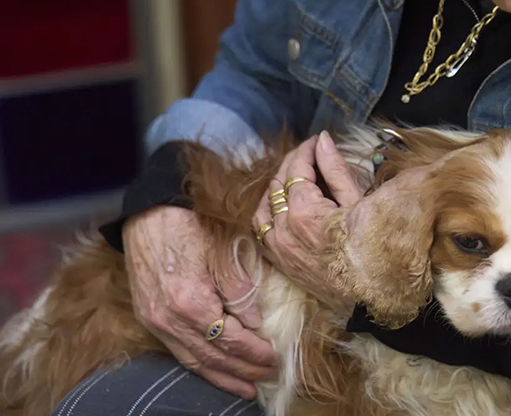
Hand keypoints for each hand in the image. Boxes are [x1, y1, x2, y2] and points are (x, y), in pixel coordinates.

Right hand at [123, 206, 277, 399]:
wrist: (148, 209)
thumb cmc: (190, 222)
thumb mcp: (223, 249)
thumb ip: (239, 289)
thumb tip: (255, 321)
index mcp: (190, 301)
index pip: (229, 339)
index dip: (253, 352)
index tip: (275, 357)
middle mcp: (169, 319)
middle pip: (211, 357)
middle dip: (242, 370)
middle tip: (268, 376)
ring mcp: (155, 322)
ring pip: (192, 361)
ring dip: (221, 376)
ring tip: (246, 387)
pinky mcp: (148, 318)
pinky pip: (177, 351)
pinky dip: (199, 365)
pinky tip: (215, 371)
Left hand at [251, 132, 362, 311]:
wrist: (375, 297)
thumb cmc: (376, 249)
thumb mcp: (360, 202)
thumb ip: (335, 169)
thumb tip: (322, 141)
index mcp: (305, 213)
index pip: (296, 169)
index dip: (306, 150)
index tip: (317, 140)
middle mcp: (284, 230)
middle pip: (276, 184)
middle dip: (292, 164)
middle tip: (310, 154)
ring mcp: (279, 249)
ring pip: (263, 205)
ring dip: (277, 186)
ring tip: (296, 176)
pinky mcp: (280, 262)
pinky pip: (262, 230)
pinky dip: (268, 211)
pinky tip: (283, 204)